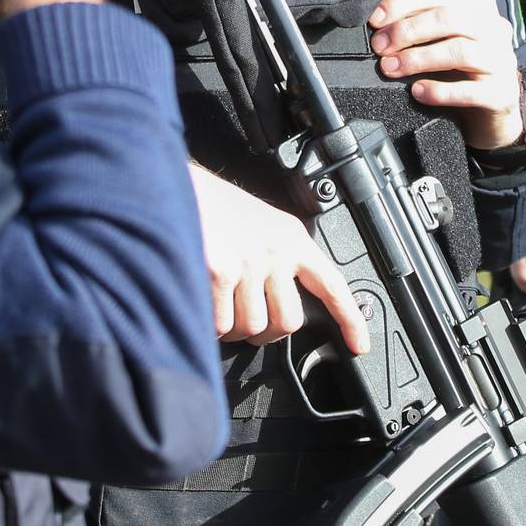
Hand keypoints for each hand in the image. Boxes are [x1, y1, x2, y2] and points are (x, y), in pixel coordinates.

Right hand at [191, 165, 370, 355]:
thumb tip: (277, 309)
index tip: (358, 345)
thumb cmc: (210, 207)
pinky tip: (201, 303)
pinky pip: (221, 324)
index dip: (349, 319)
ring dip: (232, 329)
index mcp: (291, 238)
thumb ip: (275, 261)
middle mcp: (276, 250)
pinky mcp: (220, 272)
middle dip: (265, 333)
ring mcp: (249, 262)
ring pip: (253, 327)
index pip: (332, 284)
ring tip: (217, 306)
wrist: (167, 181)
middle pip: (288, 322)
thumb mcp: (259, 225)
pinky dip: (209, 325)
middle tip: (245, 319)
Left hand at [369, 0, 523, 149]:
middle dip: (407, 31)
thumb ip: (422, 21)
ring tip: (391, 68)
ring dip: (418, 58)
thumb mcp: (446, 34)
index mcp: (478, 3)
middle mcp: (494, 27)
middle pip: (448, 19)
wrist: (497, 101)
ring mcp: (501, 60)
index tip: (376, 20)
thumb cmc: (463, 62)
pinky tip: (418, 91)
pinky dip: (439, 91)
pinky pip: (468, 91)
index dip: (402, 4)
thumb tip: (380, 22)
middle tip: (380, 47)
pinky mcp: (500, 93)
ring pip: (459, 51)